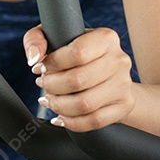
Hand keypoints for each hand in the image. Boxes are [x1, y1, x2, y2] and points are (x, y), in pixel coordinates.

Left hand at [22, 24, 136, 131]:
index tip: (40, 67)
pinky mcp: (124, 105)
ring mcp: (124, 84)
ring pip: (85, 104)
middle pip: (79, 80)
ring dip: (59, 105)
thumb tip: (35, 58)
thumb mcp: (55, 36)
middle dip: (52, 86)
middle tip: (42, 84)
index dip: (53, 64)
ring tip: (49, 99)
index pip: (77, 53)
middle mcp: (119, 60)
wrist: (110, 73)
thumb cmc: (78, 53)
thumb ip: (36, 38)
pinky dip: (72, 122)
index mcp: (106, 38)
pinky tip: (60, 116)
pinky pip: (95, 121)